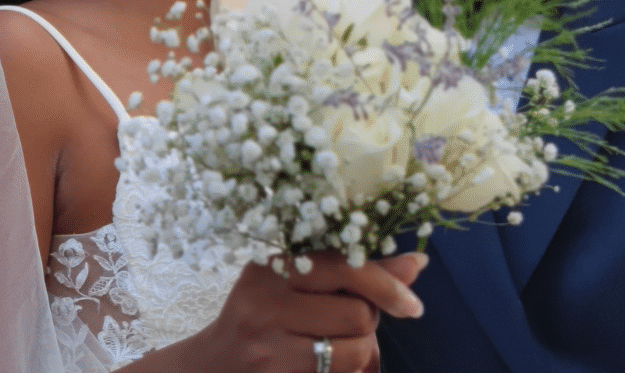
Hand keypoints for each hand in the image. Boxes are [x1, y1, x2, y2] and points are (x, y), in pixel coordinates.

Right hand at [177, 251, 427, 372]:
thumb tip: (415, 263)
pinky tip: (324, 364)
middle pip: (359, 311)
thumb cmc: (263, 321)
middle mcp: (266, 300)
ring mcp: (268, 343)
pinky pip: (341, 370)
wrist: (209, 368)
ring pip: (356, 345)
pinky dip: (346, 369)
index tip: (411, 303)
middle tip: (346, 325)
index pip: (346, 264)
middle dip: (366, 321)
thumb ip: (354, 273)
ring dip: (359, 350)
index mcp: (272, 267)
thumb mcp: (296, 287)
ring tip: (334, 345)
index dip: (387, 283)